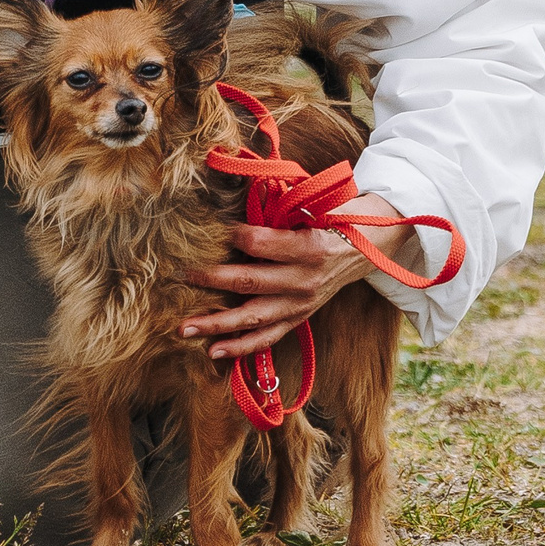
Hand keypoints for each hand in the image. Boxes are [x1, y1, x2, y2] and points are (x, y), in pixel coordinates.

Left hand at [179, 194, 404, 360]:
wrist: (363, 250)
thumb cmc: (330, 221)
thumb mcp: (311, 207)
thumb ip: (277, 205)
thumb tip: (240, 194)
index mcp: (307, 248)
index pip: (259, 244)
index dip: (232, 235)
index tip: (209, 230)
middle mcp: (303, 281)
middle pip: (249, 282)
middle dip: (211, 280)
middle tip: (181, 277)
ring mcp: (300, 305)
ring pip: (253, 319)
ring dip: (217, 325)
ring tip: (186, 329)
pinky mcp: (298, 319)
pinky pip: (267, 338)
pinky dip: (240, 347)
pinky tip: (214, 351)